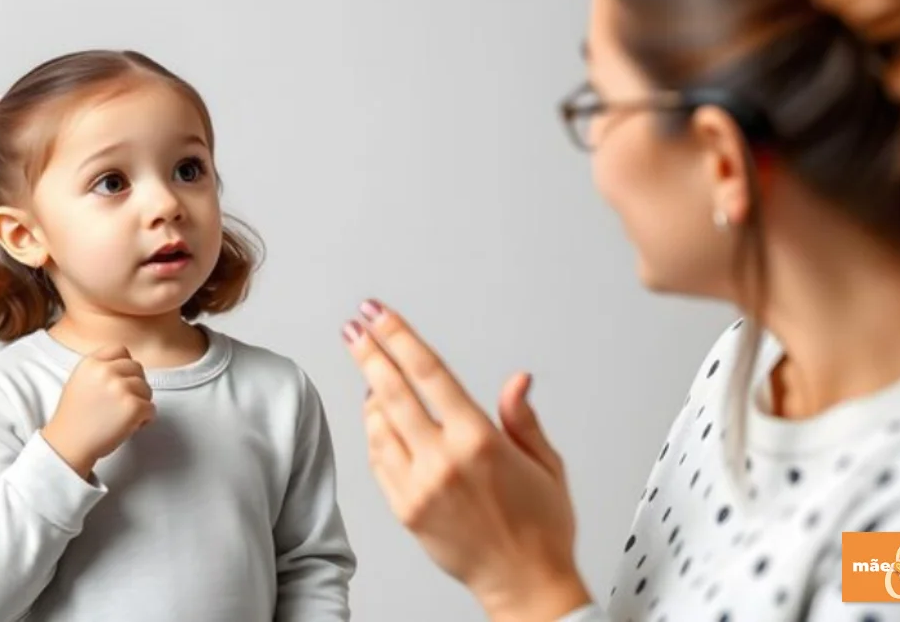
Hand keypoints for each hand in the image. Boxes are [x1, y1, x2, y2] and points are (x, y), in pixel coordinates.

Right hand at [42, 345, 155, 477]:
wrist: (68, 445)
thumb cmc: (75, 418)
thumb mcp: (79, 382)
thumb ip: (100, 369)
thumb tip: (127, 367)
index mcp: (91, 363)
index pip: (121, 350)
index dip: (124, 367)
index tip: (120, 381)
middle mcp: (106, 371)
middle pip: (137, 368)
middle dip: (135, 385)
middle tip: (123, 404)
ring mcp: (120, 388)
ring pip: (147, 388)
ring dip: (140, 403)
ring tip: (123, 417)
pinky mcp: (133, 406)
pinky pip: (151, 409)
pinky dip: (145, 420)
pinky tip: (130, 426)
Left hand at [342, 299, 591, 621]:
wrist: (525, 584)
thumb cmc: (541, 527)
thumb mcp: (545, 463)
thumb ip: (522, 418)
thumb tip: (516, 380)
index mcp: (480, 440)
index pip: (429, 373)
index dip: (399, 336)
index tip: (379, 314)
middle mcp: (444, 461)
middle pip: (392, 392)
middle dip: (369, 353)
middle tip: (353, 328)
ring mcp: (419, 487)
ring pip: (379, 425)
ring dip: (370, 392)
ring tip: (371, 370)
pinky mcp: (404, 510)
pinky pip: (378, 460)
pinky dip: (373, 431)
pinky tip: (376, 415)